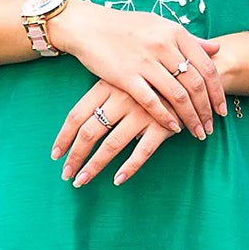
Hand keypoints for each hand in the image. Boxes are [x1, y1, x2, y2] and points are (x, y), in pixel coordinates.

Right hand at [50, 0, 226, 139]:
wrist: (90, 26)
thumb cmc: (127, 27)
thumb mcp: (161, 26)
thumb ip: (189, 39)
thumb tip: (216, 49)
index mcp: (175, 33)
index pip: (207, 67)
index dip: (217, 92)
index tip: (221, 110)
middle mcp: (164, 46)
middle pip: (195, 85)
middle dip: (206, 110)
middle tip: (210, 128)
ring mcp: (145, 61)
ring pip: (178, 96)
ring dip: (191, 118)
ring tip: (196, 132)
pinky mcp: (126, 76)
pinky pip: (152, 101)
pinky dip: (166, 117)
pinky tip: (174, 128)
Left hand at [52, 80, 185, 186]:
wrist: (193, 68)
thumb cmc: (153, 74)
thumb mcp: (125, 75)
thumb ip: (105, 93)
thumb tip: (83, 117)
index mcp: (108, 85)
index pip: (77, 114)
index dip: (64, 136)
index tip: (55, 154)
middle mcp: (121, 98)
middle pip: (90, 132)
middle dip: (75, 156)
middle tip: (66, 175)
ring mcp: (142, 112)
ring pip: (111, 144)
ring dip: (94, 165)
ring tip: (82, 181)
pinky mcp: (162, 124)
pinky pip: (143, 151)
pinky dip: (129, 167)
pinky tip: (118, 179)